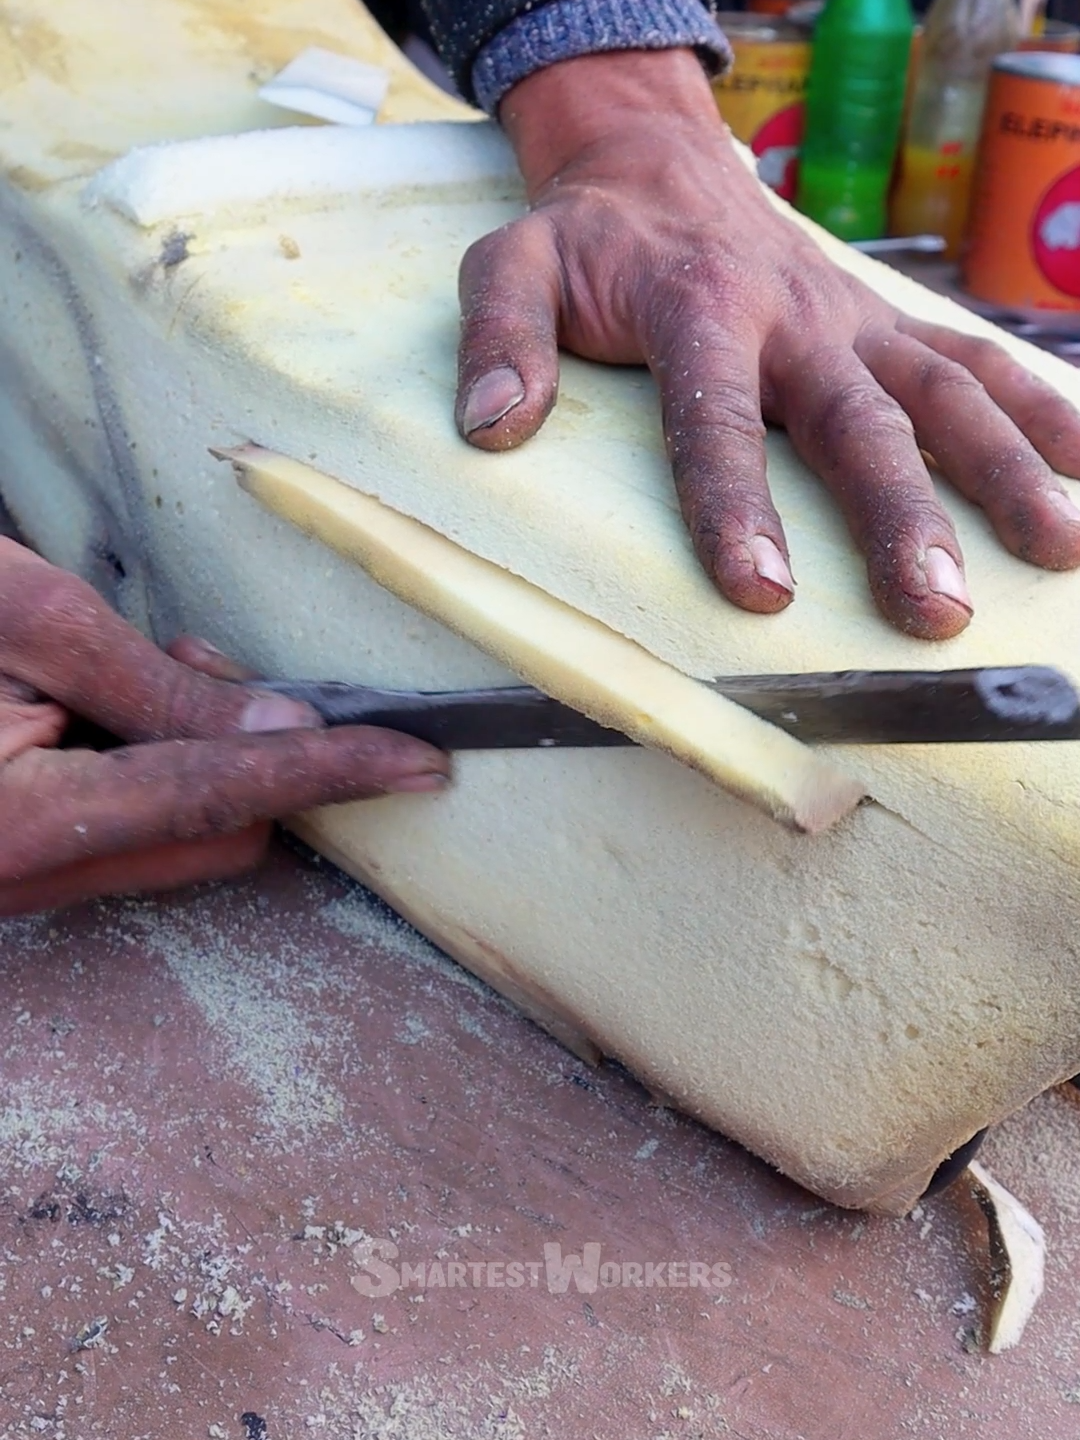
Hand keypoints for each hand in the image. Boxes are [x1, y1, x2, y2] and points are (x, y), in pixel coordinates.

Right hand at [0, 539, 448, 915]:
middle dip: (245, 757)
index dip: (329, 770)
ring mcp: (16, 882)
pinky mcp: (14, 863)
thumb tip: (276, 722)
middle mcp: (21, 880)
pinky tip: (89, 706)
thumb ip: (151, 683)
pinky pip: (122, 832)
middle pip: (211, 839)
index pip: (219, 795)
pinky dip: (140, 770)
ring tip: (106, 673)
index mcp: (21, 829)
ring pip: (172, 839)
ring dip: (188, 760)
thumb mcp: (20, 616)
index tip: (420, 762)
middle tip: (191, 660)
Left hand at [454, 49, 1079, 639]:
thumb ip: (499, 335)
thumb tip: (491, 425)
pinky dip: (1039, 408)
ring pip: (943, 393)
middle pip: (858, 419)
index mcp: (697, 305)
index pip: (716, 412)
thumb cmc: (587, 240)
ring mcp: (854, 321)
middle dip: (901, 517)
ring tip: (1057, 549)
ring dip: (1003, 472)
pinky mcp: (887, 326)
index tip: (763, 591)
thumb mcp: (512, 264)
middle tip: (934, 610)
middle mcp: (794, 315)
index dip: (736, 503)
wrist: (661, 169)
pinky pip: (977, 360)